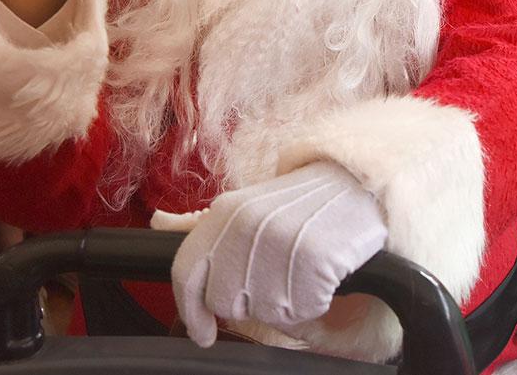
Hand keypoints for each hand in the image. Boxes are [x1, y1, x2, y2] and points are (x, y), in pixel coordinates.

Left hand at [155, 161, 387, 347]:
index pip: (186, 272)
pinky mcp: (314, 259)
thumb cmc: (300, 203)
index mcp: (223, 213)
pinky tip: (322, 276)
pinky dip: (315, 302)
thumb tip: (158, 222)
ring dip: (288, 303)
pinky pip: (303, 310)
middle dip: (250, 303)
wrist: (357, 183)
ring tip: (302, 272)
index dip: (189, 311)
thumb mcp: (246, 206)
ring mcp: (280, 242)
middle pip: (225, 302)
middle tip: (277, 280)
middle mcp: (246, 226)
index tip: (202, 332)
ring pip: (267, 312)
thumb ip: (201, 223)